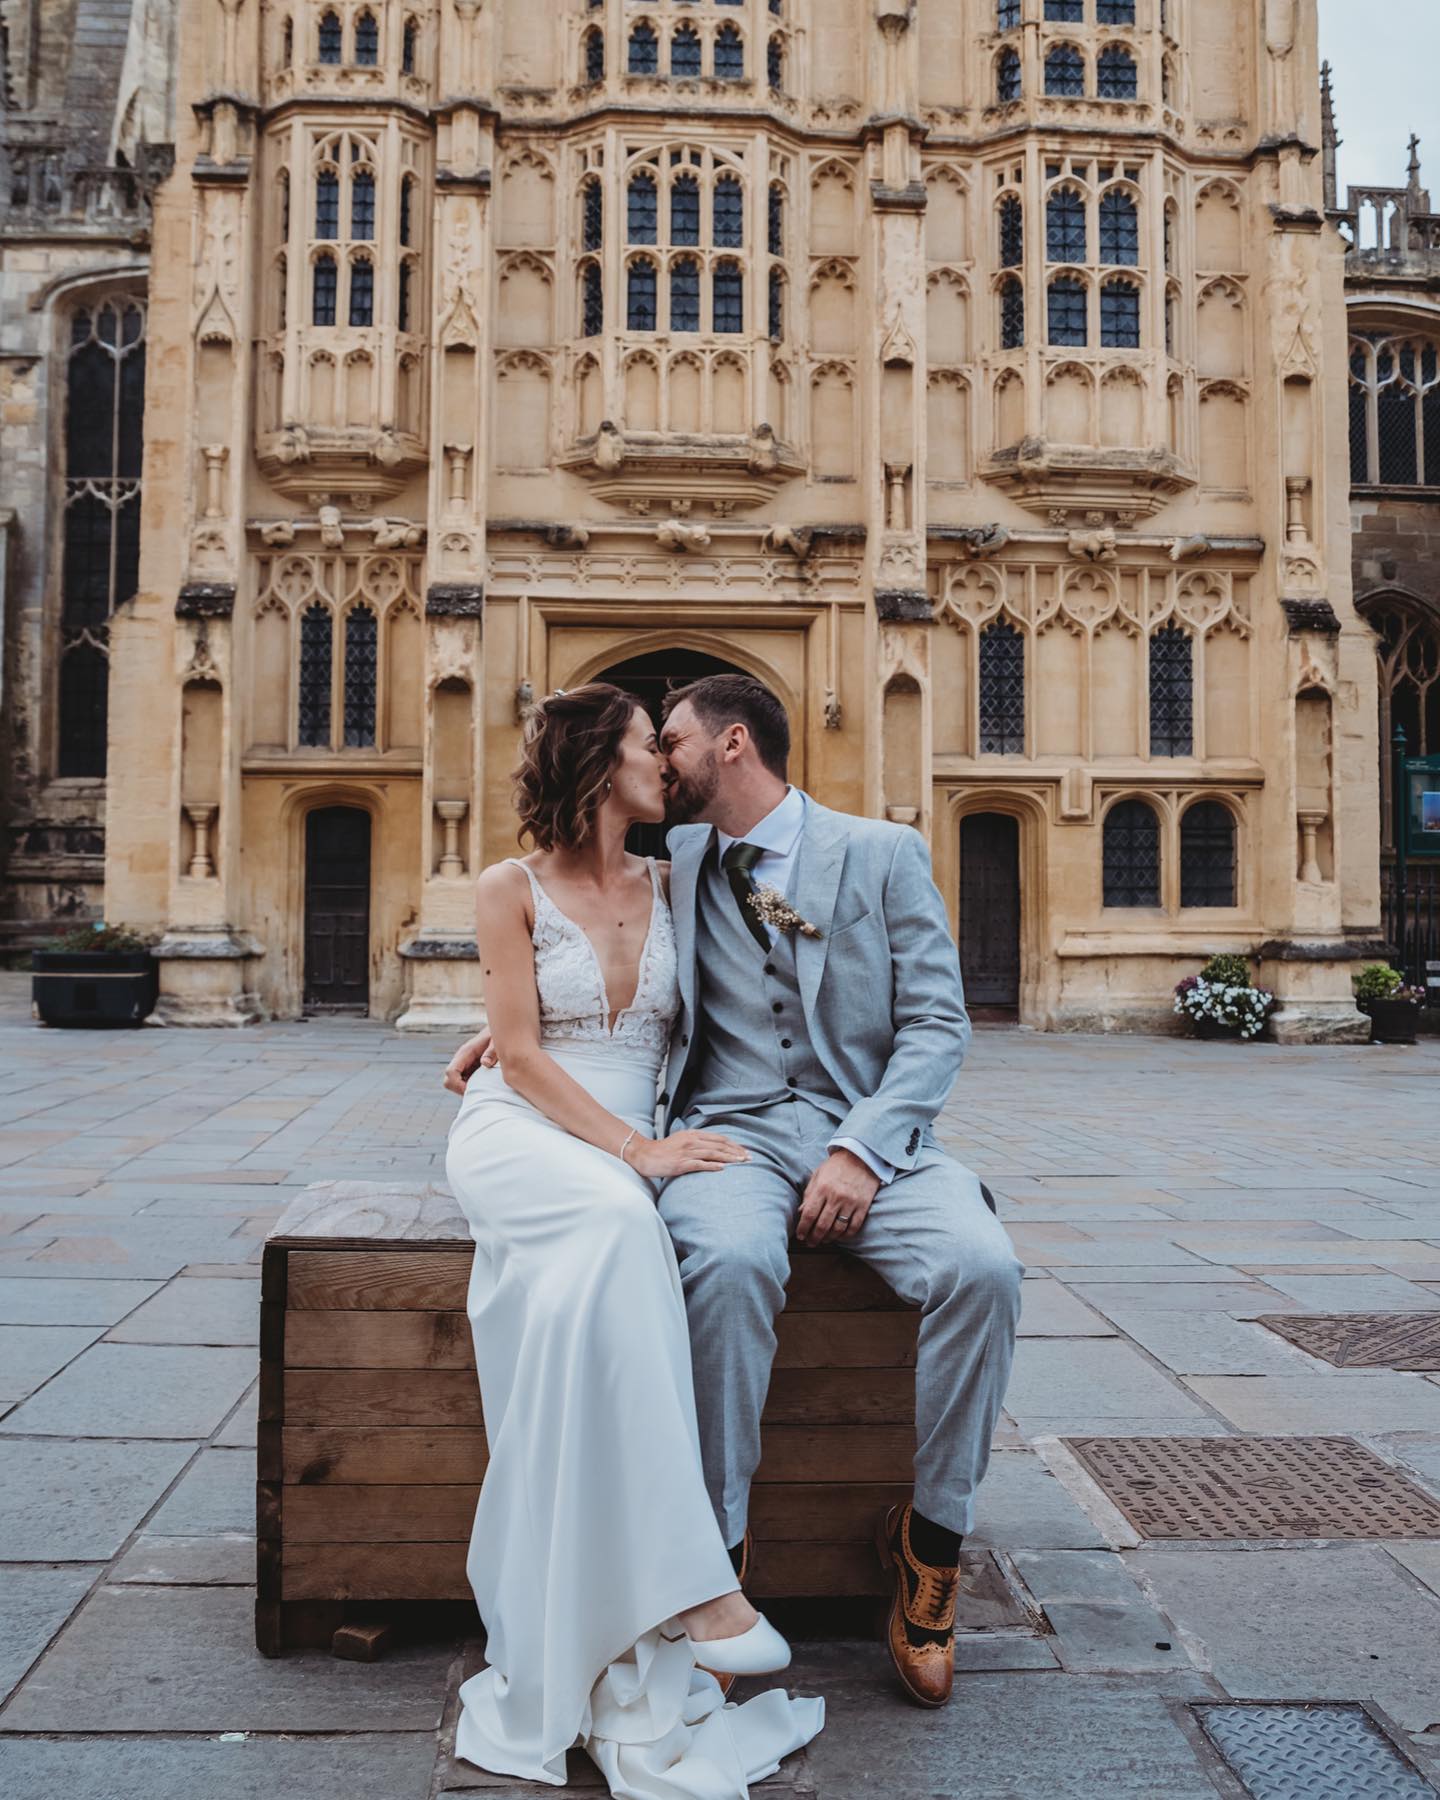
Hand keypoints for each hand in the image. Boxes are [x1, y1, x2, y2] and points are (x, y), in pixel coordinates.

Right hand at [442, 1029, 494, 1095]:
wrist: (498, 1030)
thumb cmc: (497, 1037)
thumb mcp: (496, 1043)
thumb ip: (492, 1052)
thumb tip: (485, 1063)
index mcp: (465, 1053)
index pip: (450, 1072)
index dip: (457, 1085)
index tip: (471, 1089)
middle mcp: (461, 1060)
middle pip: (448, 1080)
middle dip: (460, 1090)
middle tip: (478, 1091)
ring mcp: (463, 1065)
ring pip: (454, 1083)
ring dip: (465, 1089)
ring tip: (482, 1088)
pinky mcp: (469, 1068)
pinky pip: (463, 1082)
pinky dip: (470, 1087)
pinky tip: (484, 1085)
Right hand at [629, 1130, 750, 1180]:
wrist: (644, 1155)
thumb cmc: (663, 1151)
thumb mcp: (682, 1141)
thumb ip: (697, 1143)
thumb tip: (714, 1150)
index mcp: (693, 1135)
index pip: (719, 1138)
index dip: (734, 1145)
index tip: (745, 1152)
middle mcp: (691, 1141)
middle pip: (719, 1145)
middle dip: (736, 1152)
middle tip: (749, 1158)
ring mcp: (686, 1152)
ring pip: (713, 1154)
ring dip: (729, 1158)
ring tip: (742, 1162)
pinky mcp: (681, 1163)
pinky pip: (700, 1164)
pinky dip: (712, 1166)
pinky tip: (723, 1168)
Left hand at [796, 1149, 880, 1244]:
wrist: (861, 1156)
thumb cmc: (836, 1166)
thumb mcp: (818, 1175)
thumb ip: (809, 1194)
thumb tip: (801, 1213)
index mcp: (822, 1188)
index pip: (809, 1214)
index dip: (803, 1228)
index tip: (800, 1235)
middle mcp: (836, 1196)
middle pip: (822, 1225)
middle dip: (814, 1238)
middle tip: (811, 1243)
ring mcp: (851, 1202)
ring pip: (838, 1229)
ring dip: (829, 1239)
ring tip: (824, 1241)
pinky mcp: (863, 1205)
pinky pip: (854, 1227)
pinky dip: (845, 1236)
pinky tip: (839, 1236)